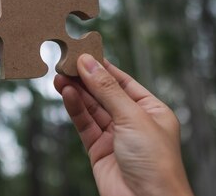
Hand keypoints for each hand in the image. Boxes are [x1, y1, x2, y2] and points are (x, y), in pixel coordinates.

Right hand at [54, 54, 193, 195]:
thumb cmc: (156, 163)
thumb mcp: (133, 117)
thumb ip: (107, 89)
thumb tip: (88, 62)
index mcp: (152, 111)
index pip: (123, 82)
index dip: (103, 67)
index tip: (83, 52)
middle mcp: (133, 122)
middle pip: (104, 93)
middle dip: (85, 78)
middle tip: (65, 62)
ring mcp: (115, 137)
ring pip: (91, 108)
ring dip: (76, 92)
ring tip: (59, 76)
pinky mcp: (98, 151)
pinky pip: (84, 124)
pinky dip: (75, 109)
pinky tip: (66, 94)